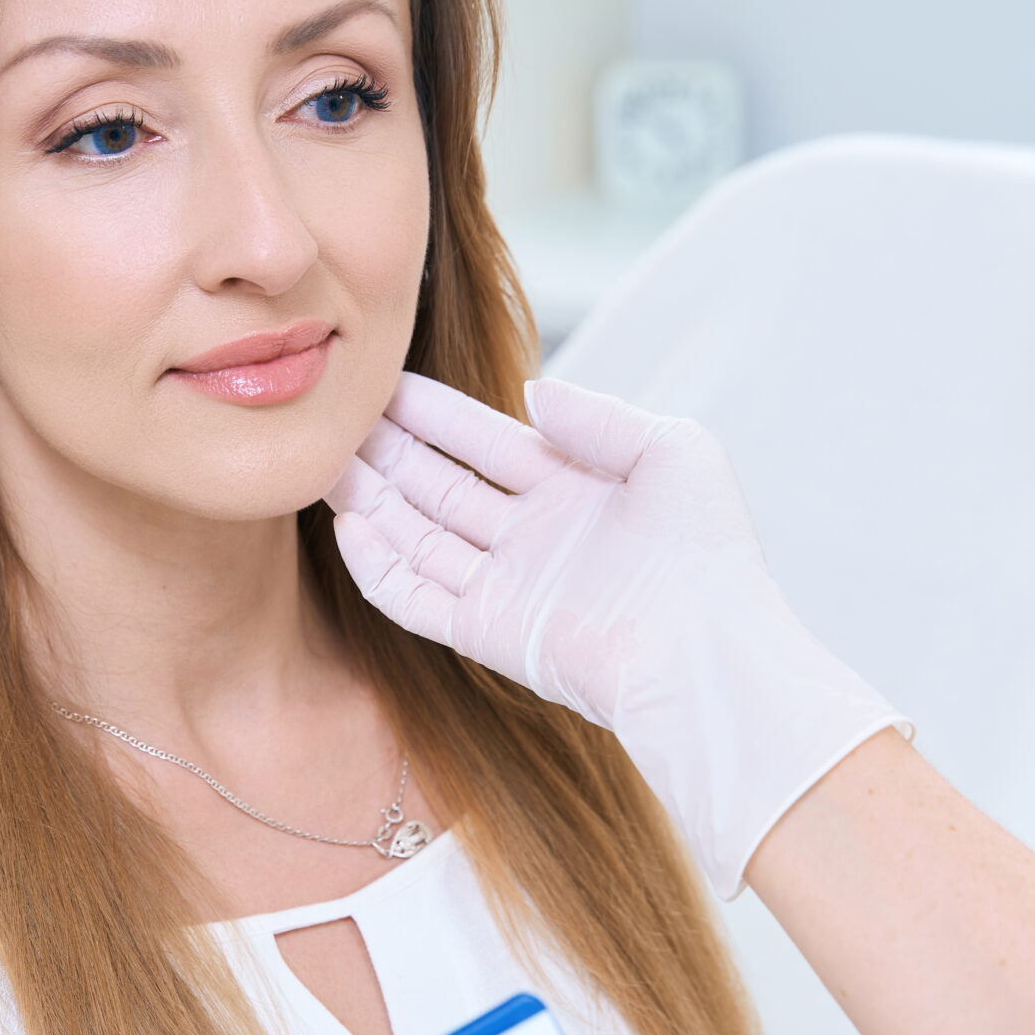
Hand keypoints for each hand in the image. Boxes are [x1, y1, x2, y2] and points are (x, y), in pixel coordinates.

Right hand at [328, 371, 904, 896]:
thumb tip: (533, 391)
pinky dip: (380, 567)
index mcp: (573, 489)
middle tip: (336, 416)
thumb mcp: (673, 451)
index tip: (385, 381)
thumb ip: (599, 415)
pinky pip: (417, 598)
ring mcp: (506, 586)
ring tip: (324, 461)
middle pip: (439, 486)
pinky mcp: (488, 634)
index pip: (485, 441)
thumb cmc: (710, 553)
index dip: (435, 414)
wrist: (708, 652)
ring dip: (372, 501)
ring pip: (418, 536)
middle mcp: (532, 536)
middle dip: (388, 452)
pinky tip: (350, 527)